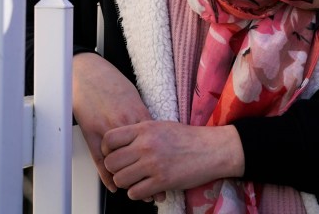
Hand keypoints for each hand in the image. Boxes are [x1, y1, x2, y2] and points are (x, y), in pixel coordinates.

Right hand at [72, 53, 152, 194]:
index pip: (154, 144)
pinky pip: (100, 160)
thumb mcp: (133, 96)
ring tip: (139, 194)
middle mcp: (124, 123)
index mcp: (137, 113)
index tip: (171, 176)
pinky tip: (114, 185)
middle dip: (150, 176)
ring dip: (130, 179)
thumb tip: (154, 131)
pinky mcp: (91, 132)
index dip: (163, 162)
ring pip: (121, 162)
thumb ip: (142, 116)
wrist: (87, 72)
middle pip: (141, 157)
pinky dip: (107, 175)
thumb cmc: (109, 81)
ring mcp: (107, 129)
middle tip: (159, 192)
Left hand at [101, 120, 244, 200]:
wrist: (212, 149)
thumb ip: (138, 133)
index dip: (106, 150)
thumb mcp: (159, 126)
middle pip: (111, 162)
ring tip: (135, 180)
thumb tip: (119, 144)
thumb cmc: (187, 138)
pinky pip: (135, 193)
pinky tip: (145, 187)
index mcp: (143, 128)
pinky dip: (137, 193)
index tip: (112, 155)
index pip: (109, 139)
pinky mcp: (162, 181)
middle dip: (115, 170)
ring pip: (120, 180)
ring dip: (125, 183)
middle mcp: (145, 145)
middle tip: (124, 171)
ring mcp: (153, 164)